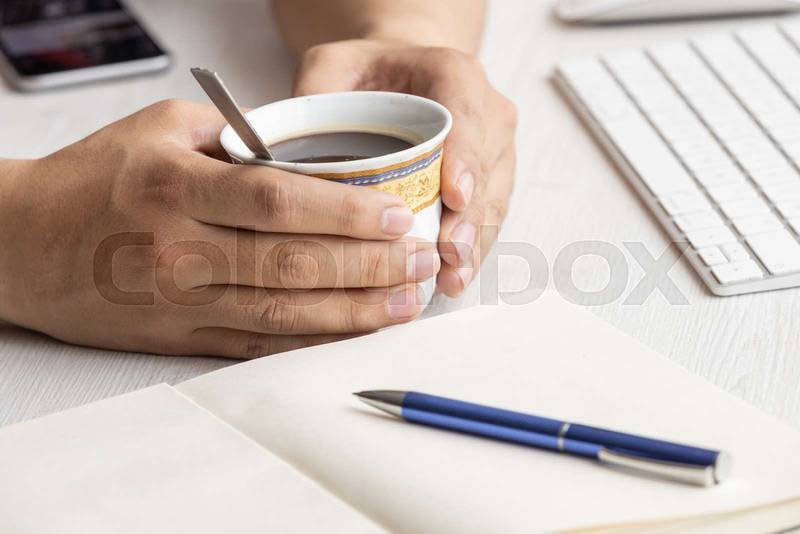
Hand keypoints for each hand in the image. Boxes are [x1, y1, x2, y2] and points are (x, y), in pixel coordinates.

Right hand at [0, 100, 439, 356]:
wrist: (20, 245)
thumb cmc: (91, 179)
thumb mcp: (157, 130)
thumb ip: (236, 138)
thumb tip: (307, 150)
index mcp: (174, 187)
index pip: (278, 201)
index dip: (346, 213)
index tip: (397, 215)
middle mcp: (178, 249)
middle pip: (294, 262)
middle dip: (369, 265)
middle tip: (419, 260)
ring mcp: (180, 301)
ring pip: (285, 311)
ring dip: (355, 310)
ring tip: (406, 301)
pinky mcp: (181, 336)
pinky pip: (259, 342)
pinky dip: (313, 340)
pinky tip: (355, 331)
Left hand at [293, 39, 516, 296]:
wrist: (402, 78)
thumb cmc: (368, 75)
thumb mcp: (332, 65)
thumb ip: (315, 95)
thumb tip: (282, 156)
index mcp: (453, 75)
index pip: (466, 116)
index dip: (465, 158)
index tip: (454, 197)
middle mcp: (486, 113)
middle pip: (486, 171)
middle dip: (470, 218)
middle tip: (449, 255)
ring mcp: (493, 153)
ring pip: (493, 204)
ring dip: (474, 245)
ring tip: (451, 280)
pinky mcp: (491, 184)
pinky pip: (487, 221)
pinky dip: (471, 252)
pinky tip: (452, 280)